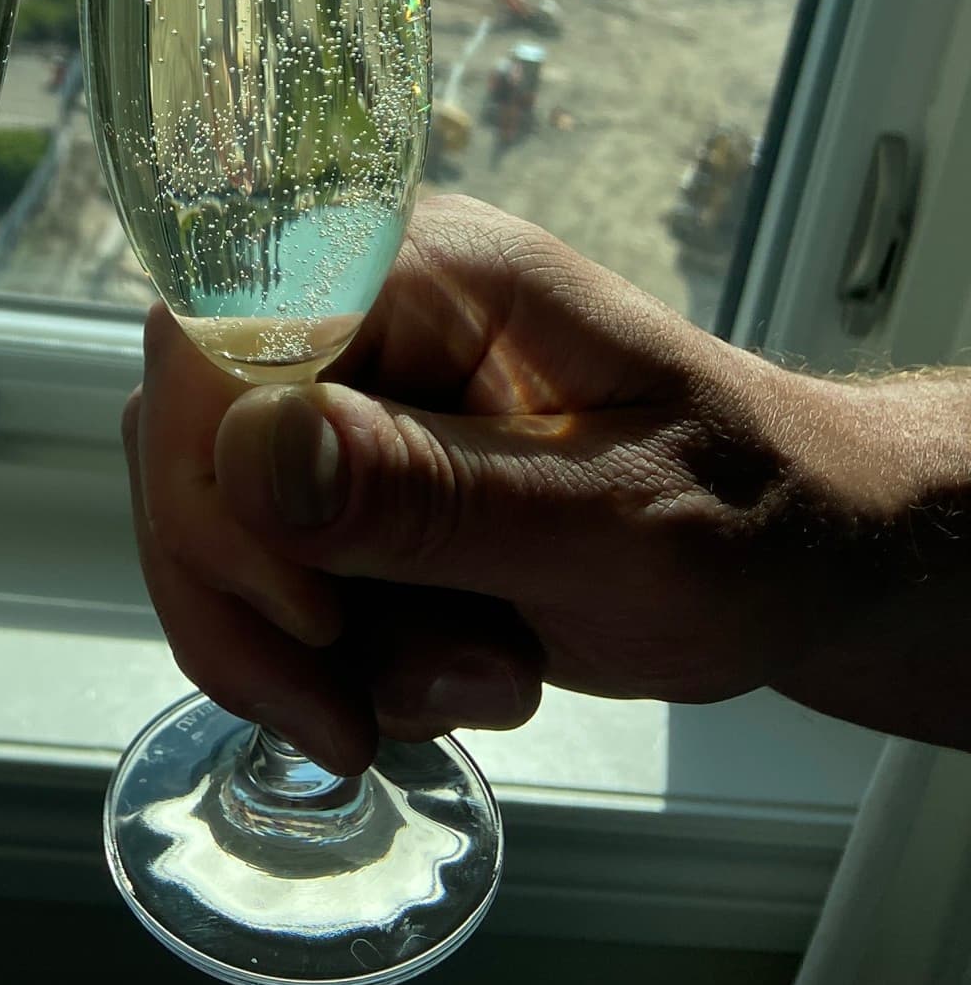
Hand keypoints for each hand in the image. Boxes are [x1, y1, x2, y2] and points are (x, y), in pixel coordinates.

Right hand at [127, 195, 970, 772]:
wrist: (800, 560)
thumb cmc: (749, 516)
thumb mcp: (615, 525)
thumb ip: (434, 496)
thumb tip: (254, 456)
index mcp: (421, 268)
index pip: (218, 341)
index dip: (220, 488)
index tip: (315, 621)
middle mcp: (359, 313)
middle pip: (184, 446)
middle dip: (262, 613)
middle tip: (362, 716)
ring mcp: (348, 395)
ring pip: (216, 531)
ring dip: (321, 656)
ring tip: (485, 680)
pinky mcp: (348, 479)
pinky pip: (267, 583)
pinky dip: (343, 667)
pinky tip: (464, 673)